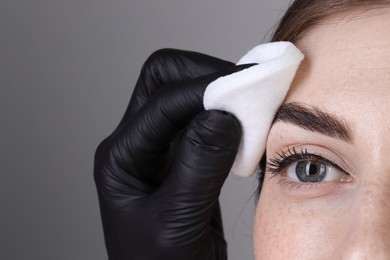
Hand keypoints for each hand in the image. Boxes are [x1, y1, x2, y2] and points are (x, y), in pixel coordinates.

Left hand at [94, 49, 249, 259]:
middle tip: (243, 91)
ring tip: (248, 107)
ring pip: (182, 95)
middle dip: (203, 76)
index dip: (205, 90)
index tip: (246, 90)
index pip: (162, 102)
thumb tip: (223, 114)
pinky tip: (244, 127)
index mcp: (122, 157)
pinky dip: (223, 114)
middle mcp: (135, 144)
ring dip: (215, 93)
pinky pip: (199, 118)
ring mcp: (157, 148)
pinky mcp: (180, 155)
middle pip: (161, 81)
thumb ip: (199, 166)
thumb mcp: (177, 222)